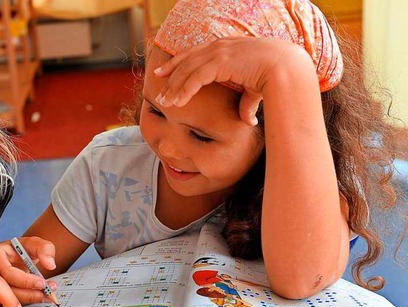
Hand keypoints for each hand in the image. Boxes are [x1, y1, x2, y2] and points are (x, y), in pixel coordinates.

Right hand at [0, 237, 57, 303]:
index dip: (26, 280)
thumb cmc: (20, 251)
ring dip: (28, 300)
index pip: (7, 272)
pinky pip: (5, 305)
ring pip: (6, 300)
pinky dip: (22, 304)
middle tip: (47, 294)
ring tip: (45, 297)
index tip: (42, 283)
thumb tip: (50, 264)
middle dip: (29, 294)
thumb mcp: (33, 244)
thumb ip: (44, 249)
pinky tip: (35, 300)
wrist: (12, 259)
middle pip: (6, 289)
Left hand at [153, 37, 314, 125]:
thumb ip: (247, 103)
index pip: (195, 53)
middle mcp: (220, 46)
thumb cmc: (276, 77)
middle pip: (186, 60)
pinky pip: (195, 77)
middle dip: (170, 75)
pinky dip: (184, 90)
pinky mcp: (220, 62)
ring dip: (174, 87)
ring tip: (164, 102)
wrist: (287, 68)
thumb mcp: (256, 90)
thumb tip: (249, 121)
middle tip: (158, 90)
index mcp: (226, 47)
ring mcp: (219, 52)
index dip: (177, 62)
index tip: (162, 72)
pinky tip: (177, 102)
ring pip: (187, 70)